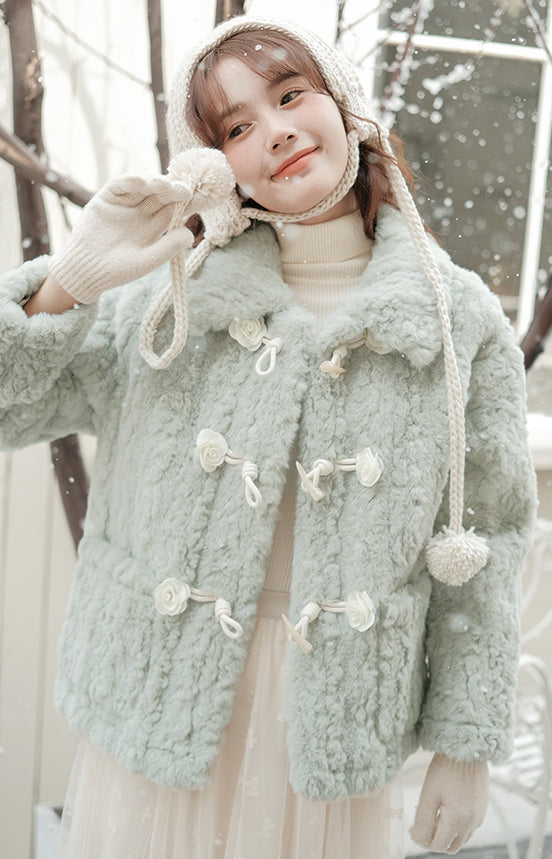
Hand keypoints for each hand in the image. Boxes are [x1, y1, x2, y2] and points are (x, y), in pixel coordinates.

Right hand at [49, 148, 235, 303]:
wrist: (85, 272)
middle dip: (175, 190)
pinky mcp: (106, 198)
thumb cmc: (117, 271)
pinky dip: (131, 180)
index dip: (189, 201)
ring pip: (145, 186)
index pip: (176, 208)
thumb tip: (190, 234)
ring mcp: (125, 203)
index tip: (203, 196)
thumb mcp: (146, 261)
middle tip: (185, 189)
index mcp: (155, 226)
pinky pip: (120, 184)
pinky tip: (142, 182)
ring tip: (165, 186)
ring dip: (156, 183)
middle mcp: (142, 211)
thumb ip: (167, 247)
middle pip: (163, 195)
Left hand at [409, 753, 488, 853]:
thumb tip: (416, 838)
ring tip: (434, 814)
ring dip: (446, 834)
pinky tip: (447, 808)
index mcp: (458, 820)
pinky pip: (468, 827)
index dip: (422, 839)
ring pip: (460, 839)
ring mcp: (479, 817)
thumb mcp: (429, 794)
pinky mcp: (482, 809)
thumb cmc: (446, 768)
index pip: (437, 845)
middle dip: (434, 839)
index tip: (413, 827)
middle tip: (423, 822)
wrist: (467, 748)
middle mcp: (472, 823)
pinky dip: (456, 826)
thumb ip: (423, 821)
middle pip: (450, 846)